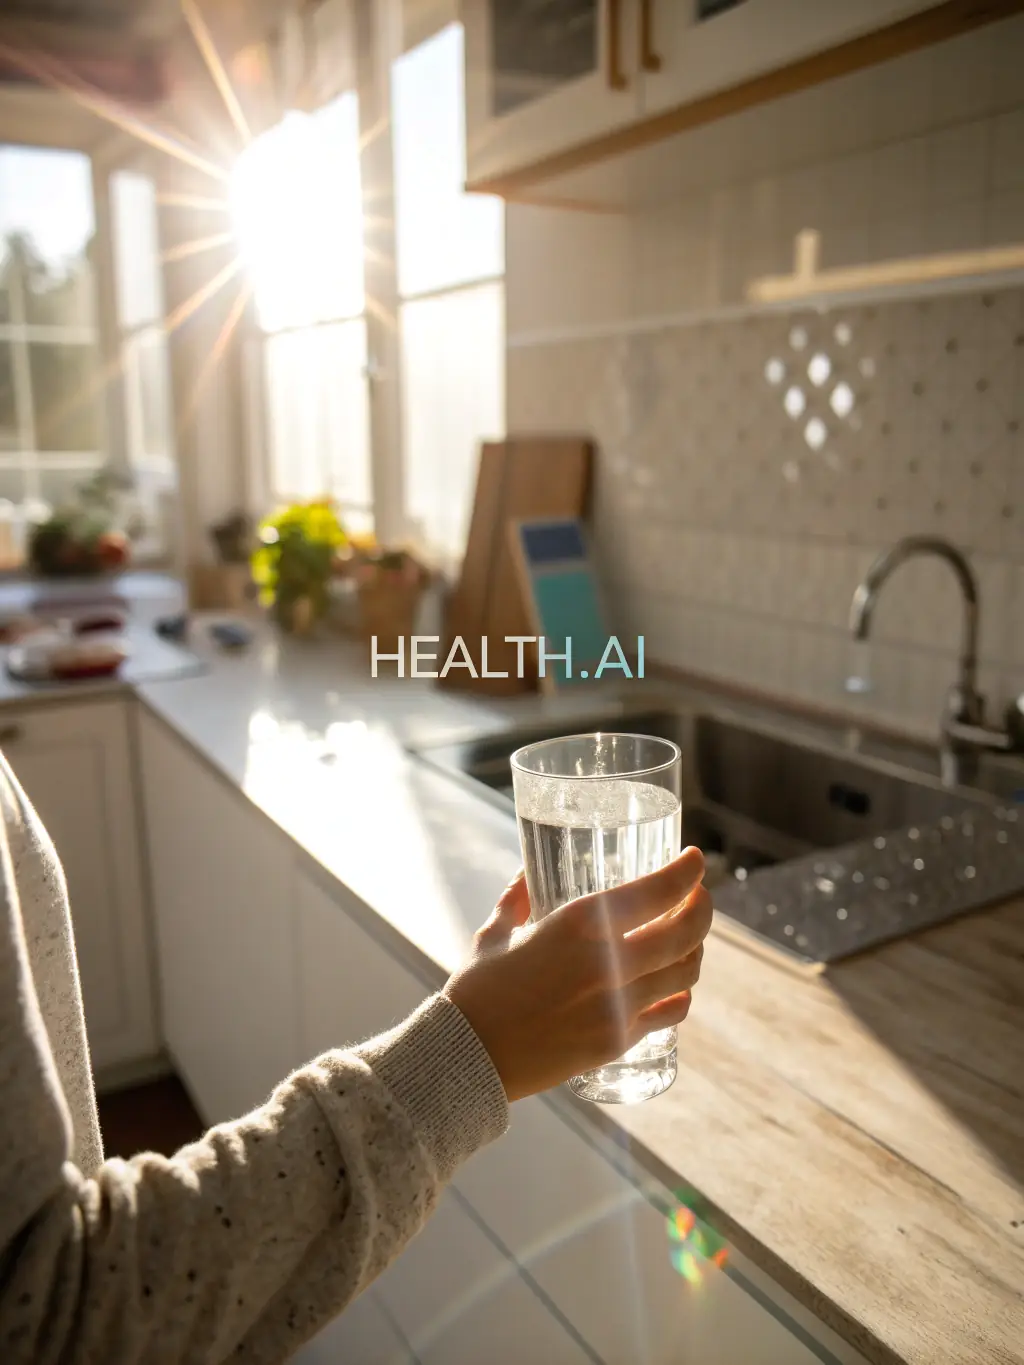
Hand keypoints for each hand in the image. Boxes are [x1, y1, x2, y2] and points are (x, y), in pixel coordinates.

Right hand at [444, 847, 710, 1102]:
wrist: (468, 1056)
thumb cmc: (477, 990)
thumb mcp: (494, 933)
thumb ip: (516, 900)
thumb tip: (527, 873)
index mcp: (578, 925)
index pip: (656, 890)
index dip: (686, 872)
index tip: (695, 861)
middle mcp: (607, 962)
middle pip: (685, 931)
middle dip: (702, 909)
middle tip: (698, 897)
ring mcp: (617, 1005)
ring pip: (685, 973)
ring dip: (695, 950)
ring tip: (689, 940)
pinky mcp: (618, 1040)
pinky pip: (669, 1012)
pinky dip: (680, 994)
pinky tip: (675, 986)